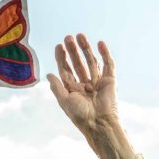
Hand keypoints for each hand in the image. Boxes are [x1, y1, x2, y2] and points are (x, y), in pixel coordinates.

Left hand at [47, 34, 134, 158]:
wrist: (100, 123)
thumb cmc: (80, 115)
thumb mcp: (64, 101)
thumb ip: (56, 87)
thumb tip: (48, 74)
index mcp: (73, 89)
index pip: (66, 70)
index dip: (62, 58)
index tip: (59, 46)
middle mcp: (84, 84)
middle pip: (78, 63)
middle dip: (73, 51)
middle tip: (68, 37)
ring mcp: (97, 81)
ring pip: (91, 61)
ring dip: (86, 49)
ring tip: (80, 36)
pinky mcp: (110, 80)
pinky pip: (108, 64)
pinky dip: (105, 54)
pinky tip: (99, 43)